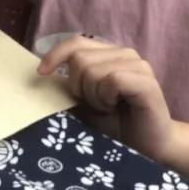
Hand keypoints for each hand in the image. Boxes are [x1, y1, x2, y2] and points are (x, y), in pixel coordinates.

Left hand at [37, 35, 176, 162]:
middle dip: (78, 87)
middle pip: (80, 59)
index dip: (56, 55)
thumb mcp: (83, 102)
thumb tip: (41, 72)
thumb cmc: (114, 124)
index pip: (76, 42)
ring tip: (108, 107)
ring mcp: (138, 66)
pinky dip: (106, 97)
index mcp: (109, 54)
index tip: (42, 73)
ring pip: (93, 70)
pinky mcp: (147, 82)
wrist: (148, 146)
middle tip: (95, 104)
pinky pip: (112, 80)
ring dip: (93, 96)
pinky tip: (116, 107)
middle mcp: (125, 54)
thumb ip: (68, 85)